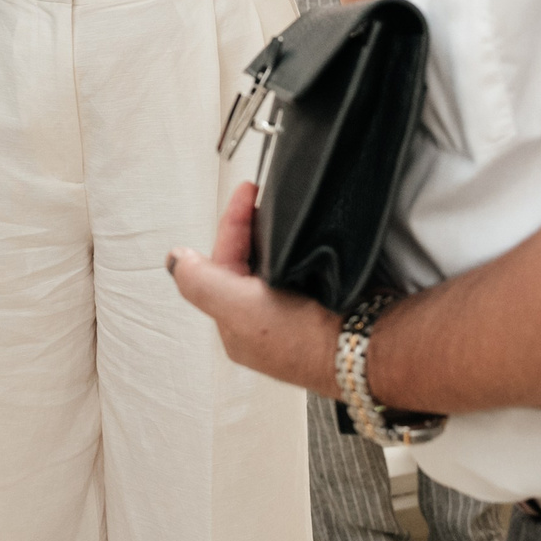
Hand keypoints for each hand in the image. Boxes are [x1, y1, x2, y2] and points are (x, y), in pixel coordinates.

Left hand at [167, 181, 341, 396]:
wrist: (363, 348)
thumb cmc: (304, 341)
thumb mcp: (236, 306)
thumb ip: (200, 280)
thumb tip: (176, 261)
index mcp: (234, 322)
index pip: (222, 261)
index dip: (232, 223)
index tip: (247, 192)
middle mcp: (261, 322)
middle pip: (247, 261)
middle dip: (251, 229)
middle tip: (264, 200)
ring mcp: (293, 315)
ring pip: (276, 266)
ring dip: (277, 240)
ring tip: (283, 215)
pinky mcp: (324, 307)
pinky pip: (305, 270)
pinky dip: (304, 252)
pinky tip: (309, 242)